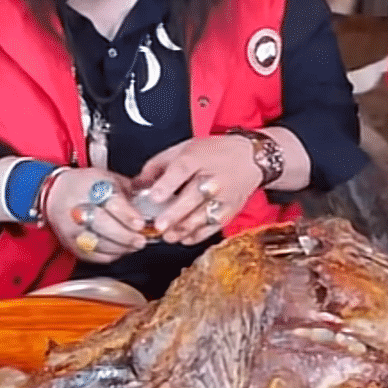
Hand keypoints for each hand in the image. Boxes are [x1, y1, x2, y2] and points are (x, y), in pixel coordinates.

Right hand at [44, 167, 146, 263]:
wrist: (55, 193)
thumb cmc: (86, 185)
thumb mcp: (109, 178)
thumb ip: (131, 190)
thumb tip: (154, 202)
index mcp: (90, 186)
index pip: (110, 202)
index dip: (127, 215)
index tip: (141, 223)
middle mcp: (77, 207)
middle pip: (103, 225)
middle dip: (125, 235)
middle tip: (141, 240)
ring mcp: (72, 227)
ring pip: (97, 243)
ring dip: (119, 247)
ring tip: (134, 245)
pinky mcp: (70, 243)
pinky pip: (91, 255)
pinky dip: (109, 255)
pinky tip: (120, 250)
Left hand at [131, 135, 262, 245]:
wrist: (250, 159)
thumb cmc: (213, 153)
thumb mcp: (184, 149)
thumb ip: (158, 166)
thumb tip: (136, 185)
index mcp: (197, 157)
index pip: (182, 170)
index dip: (167, 184)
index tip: (153, 197)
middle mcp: (213, 177)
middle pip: (193, 196)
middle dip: (175, 214)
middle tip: (159, 226)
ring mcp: (224, 196)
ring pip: (203, 215)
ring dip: (184, 228)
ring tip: (168, 236)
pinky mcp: (230, 210)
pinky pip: (213, 226)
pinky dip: (198, 235)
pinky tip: (184, 238)